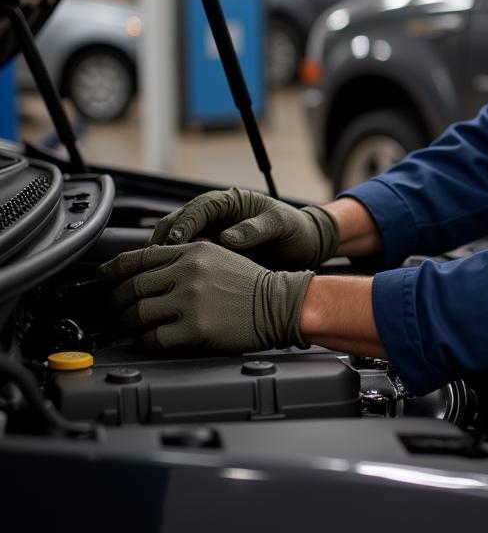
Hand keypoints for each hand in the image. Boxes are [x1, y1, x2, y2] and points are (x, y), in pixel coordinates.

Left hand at [98, 242, 312, 351]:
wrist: (280, 303)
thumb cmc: (251, 283)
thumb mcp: (218, 256)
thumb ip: (185, 259)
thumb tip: (148, 271)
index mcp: (193, 251)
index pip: (139, 257)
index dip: (113, 269)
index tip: (102, 277)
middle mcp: (188, 272)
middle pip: (132, 287)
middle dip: (114, 302)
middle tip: (112, 312)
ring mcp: (191, 300)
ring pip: (137, 314)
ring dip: (128, 324)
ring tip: (131, 328)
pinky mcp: (195, 328)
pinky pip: (154, 338)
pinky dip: (146, 341)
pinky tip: (151, 340)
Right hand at [148, 187, 339, 269]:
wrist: (304, 245)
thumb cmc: (295, 229)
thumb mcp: (281, 224)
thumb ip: (257, 228)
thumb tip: (228, 237)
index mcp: (231, 201)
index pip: (199, 207)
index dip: (185, 223)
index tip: (176, 241)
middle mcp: (215, 215)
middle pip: (178, 221)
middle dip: (164, 240)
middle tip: (154, 262)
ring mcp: (210, 233)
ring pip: (176, 240)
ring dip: (163, 255)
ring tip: (154, 275)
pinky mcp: (209, 252)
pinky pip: (185, 256)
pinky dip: (173, 266)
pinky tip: (169, 283)